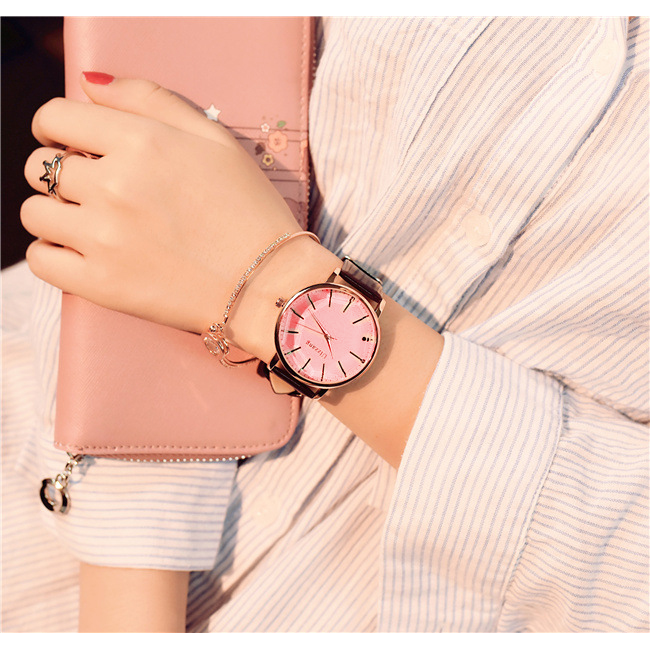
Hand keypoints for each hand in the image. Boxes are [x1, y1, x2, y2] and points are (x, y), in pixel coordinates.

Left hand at [21, 74, 300, 334]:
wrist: (268, 282)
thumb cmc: (249, 209)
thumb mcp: (214, 139)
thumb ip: (149, 98)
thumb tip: (88, 83)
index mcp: (141, 142)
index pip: (54, 118)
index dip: (56, 127)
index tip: (69, 142)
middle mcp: (115, 186)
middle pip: (41, 167)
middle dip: (62, 171)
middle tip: (96, 188)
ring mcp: (105, 239)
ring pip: (35, 213)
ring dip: (56, 213)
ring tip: (92, 223)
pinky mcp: (103, 285)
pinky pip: (40, 261)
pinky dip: (54, 254)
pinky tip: (84, 253)